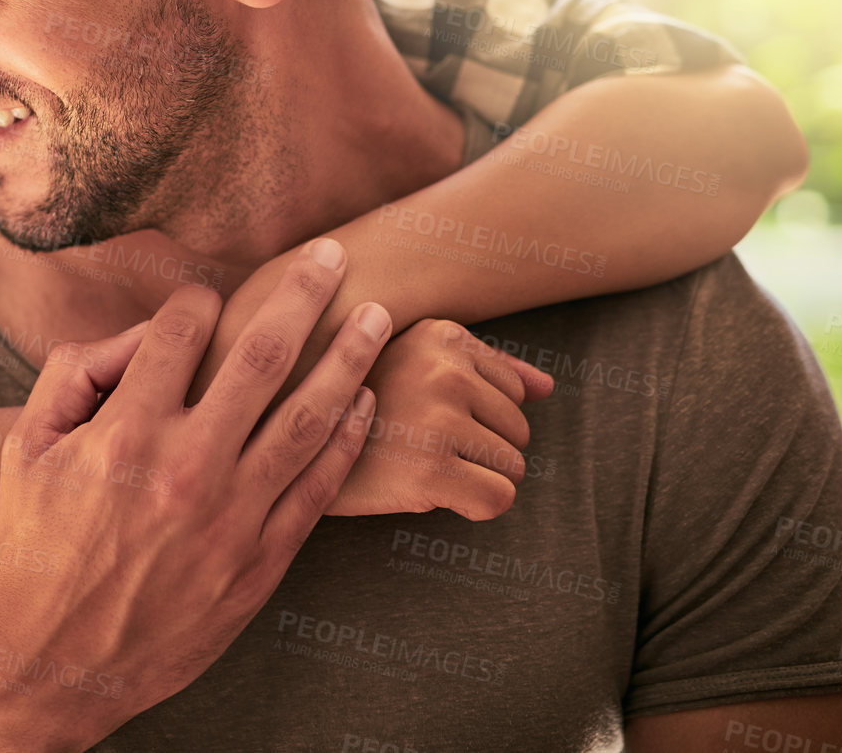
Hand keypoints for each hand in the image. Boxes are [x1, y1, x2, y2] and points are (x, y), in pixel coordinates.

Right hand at [0, 239, 384, 750]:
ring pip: (310, 416)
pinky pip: (319, 487)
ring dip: (350, 358)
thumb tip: (135, 336)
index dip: (200, 298)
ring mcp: (231, 515)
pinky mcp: (260, 560)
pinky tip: (364, 402)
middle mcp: (186, 465)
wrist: (59, 661)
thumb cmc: (36, 546)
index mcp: (124, 430)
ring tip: (378, 318)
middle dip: (304, 294)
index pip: (182, 330)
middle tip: (336, 257)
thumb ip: (72, 376)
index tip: (212, 294)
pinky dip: (348, 438)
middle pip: (264, 354)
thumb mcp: (23, 449)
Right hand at [325, 319, 552, 520]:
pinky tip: (431, 491)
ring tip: (421, 464)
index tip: (424, 414)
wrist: (293, 449)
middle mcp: (443, 371)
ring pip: (514, 467)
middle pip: (519, 430)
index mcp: (440, 334)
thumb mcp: (416, 366)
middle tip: (422, 445)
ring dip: (476, 477)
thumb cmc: (361, 409)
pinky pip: (498, 499)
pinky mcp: (432, 471)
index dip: (475, 414)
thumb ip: (485, 368)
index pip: (514, 391)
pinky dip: (474, 507)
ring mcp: (437, 420)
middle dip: (481, 448)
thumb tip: (548, 387)